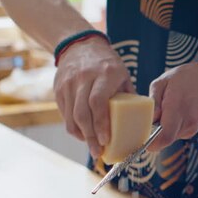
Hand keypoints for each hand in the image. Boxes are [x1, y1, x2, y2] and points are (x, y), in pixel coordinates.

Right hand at [54, 36, 133, 157]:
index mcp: (104, 74)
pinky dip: (74, 128)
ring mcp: (69, 84)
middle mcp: (84, 78)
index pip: (98, 102)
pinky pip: (65, 114)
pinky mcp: (59, 89)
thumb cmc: (107, 64)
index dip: (101, 123)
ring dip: (82, 135)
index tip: (106, 140)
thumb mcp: (123, 74)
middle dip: (90, 136)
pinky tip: (83, 135)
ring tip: (92, 147)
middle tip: (98, 152)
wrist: (79, 45)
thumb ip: (128, 96)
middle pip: (83, 113)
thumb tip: (138, 121)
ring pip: (71, 116)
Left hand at [148, 58, 197, 151]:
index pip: (164, 137)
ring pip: (171, 136)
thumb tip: (149, 119)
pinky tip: (179, 110)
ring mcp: (193, 127)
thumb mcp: (165, 80)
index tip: (142, 139)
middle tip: (153, 117)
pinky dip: (173, 125)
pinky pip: (178, 132)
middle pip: (164, 139)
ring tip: (169, 109)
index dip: (151, 144)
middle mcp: (187, 121)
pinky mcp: (195, 129)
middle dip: (155, 133)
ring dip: (164, 128)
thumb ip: (154, 100)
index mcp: (177, 107)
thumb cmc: (190, 77)